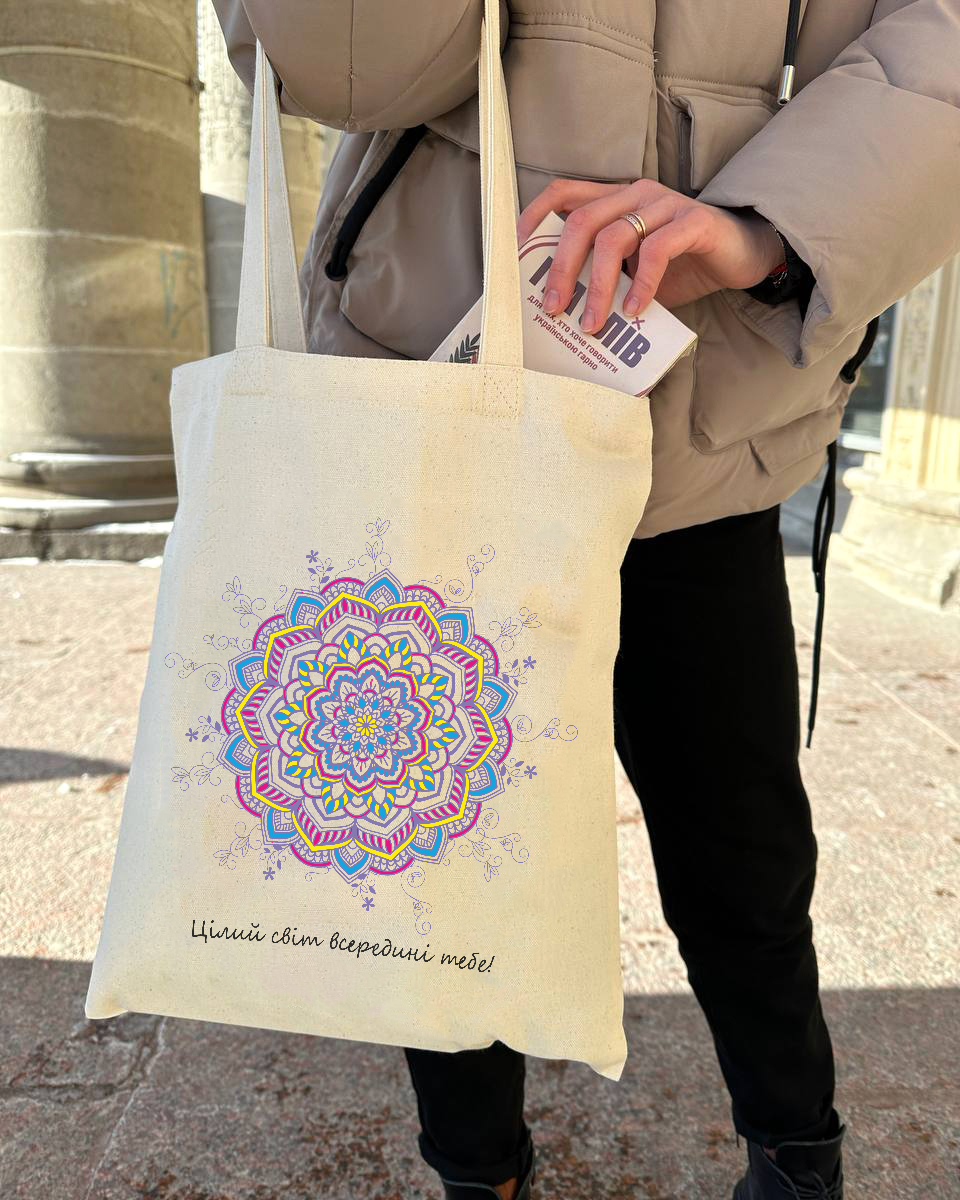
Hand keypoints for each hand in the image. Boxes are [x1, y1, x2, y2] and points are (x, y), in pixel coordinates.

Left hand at [516, 178, 784, 332]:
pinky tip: (635, 312)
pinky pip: (656, 251)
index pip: (565, 192)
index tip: (516, 251)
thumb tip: (565, 316)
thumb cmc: (684, 266)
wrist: (744, 256)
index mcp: (616, 200)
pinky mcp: (693, 222)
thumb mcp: (634, 274)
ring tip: (594, 323)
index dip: (535, 215)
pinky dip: (641, 284)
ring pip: (614, 237)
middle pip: (582, 221)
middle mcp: (636, 194)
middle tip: (553, 308)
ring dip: (597, 287)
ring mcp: (664, 204)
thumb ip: (605, 281)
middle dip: (561, 268)